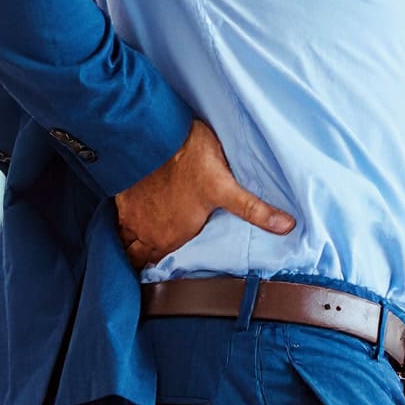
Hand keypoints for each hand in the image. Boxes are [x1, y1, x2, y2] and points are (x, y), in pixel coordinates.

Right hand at [113, 119, 294, 271]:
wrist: (155, 133)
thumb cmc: (190, 158)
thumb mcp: (227, 186)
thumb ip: (254, 210)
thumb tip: (287, 226)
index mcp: (173, 236)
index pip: (160, 266)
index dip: (162, 270)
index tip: (165, 272)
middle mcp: (149, 232)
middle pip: (139, 258)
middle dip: (144, 262)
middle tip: (151, 262)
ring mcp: (132, 217)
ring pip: (125, 244)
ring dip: (132, 247)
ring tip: (140, 246)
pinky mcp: (122, 200)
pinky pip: (116, 224)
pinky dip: (121, 228)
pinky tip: (130, 221)